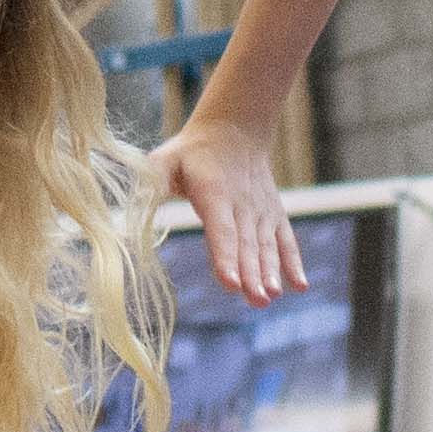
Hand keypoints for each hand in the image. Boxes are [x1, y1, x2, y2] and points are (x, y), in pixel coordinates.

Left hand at [147, 114, 297, 305]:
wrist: (234, 131)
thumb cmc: (191, 153)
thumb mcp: (164, 159)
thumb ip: (150, 183)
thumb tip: (132, 206)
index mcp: (214, 194)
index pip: (221, 230)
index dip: (225, 257)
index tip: (230, 282)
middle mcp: (242, 205)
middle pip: (246, 245)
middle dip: (251, 275)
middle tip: (256, 300)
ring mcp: (261, 212)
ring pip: (266, 246)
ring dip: (271, 273)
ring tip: (271, 297)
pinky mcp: (273, 216)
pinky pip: (286, 241)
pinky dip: (294, 262)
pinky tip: (300, 286)